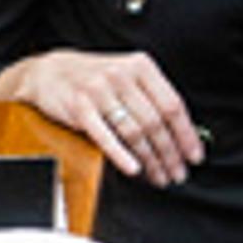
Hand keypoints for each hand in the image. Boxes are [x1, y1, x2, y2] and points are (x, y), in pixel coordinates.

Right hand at [0, 47, 202, 184]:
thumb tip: (182, 133)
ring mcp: (100, 90)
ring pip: (134, 132)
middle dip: (170, 154)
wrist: (49, 71)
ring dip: (150, 160)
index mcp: (141, 67)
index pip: (173, 104)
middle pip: (155, 122)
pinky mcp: (80, 107)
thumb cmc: (93, 78)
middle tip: (177, 173)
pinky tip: (134, 169)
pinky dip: (122, 155)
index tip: (194, 156)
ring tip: (159, 176)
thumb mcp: (127, 77)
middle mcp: (123, 75)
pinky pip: (106, 136)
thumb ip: (151, 99)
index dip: (186, 134)